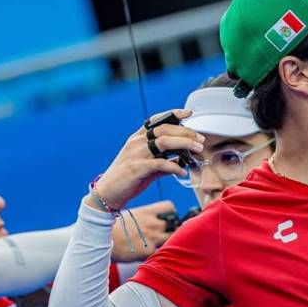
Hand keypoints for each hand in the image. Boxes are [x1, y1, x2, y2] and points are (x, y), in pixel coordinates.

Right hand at [86, 109, 204, 211]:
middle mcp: (137, 142)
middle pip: (165, 129)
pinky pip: (160, 164)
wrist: (107, 194)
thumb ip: (162, 161)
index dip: (173, 114)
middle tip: (200, 140)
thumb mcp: (145, 166)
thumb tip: (181, 162)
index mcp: (137, 138)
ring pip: (164, 142)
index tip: (188, 113)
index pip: (156, 120)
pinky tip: (182, 172)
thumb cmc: (127, 180)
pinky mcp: (137, 168)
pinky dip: (174, 166)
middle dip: (186, 132)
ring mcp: (136, 154)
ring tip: (197, 150)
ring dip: (184, 144)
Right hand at [111, 200, 175, 261]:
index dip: (170, 213)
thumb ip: (147, 216)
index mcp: (147, 211)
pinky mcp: (148, 252)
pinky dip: (156, 252)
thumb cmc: (116, 227)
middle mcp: (152, 224)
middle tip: (164, 232)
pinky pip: (159, 251)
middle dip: (172, 228)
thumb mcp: (132, 215)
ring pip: (171, 238)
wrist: (99, 240)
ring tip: (156, 243)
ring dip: (167, 241)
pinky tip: (147, 251)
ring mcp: (151, 238)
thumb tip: (158, 218)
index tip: (166, 218)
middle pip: (175, 224)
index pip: (170, 207)